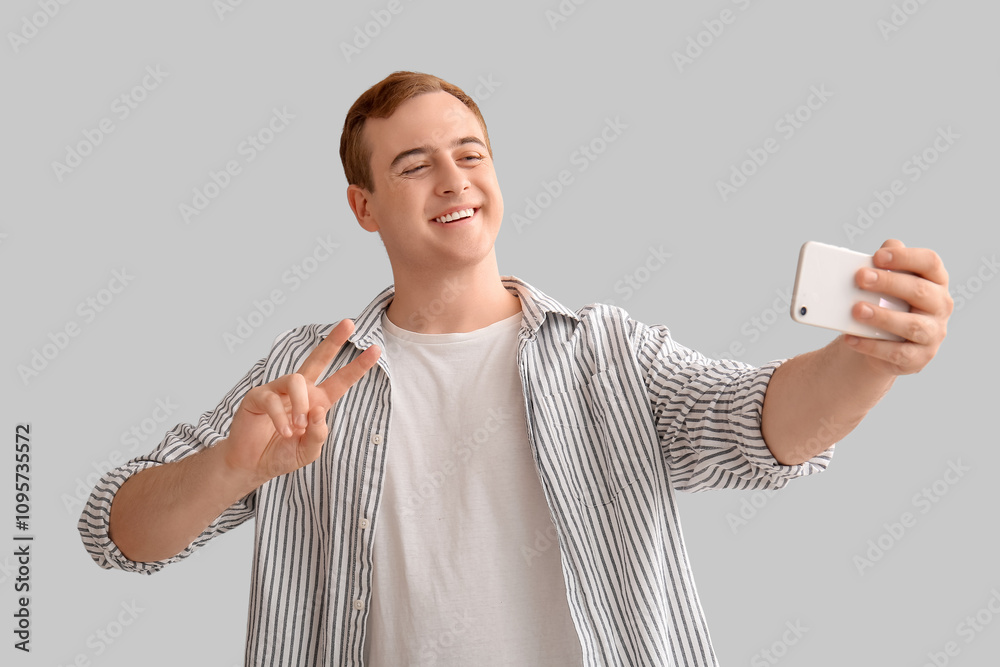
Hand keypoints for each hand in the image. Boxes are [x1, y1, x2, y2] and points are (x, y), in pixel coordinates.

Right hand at [221, 319, 380, 485]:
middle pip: (319, 359)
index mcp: (317, 401)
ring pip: (296, 380)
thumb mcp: (308, 451)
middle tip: (349, 323)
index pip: (341, 380)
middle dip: (334, 341)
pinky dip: (281, 418)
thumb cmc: (281, 455)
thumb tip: (319, 411)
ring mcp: (278, 390)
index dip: (358, 366)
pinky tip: (284, 432)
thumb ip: (318, 434)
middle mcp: (300, 391)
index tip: (376, 349)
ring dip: (300, 404)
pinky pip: (273, 398)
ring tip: (298, 427)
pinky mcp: (257, 396)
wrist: (252, 466)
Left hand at [846, 239, 952, 375]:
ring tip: (857, 310)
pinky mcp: (919, 358)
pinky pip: (897, 353)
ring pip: (912, 325)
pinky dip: (872, 346)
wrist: (882, 343)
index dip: (905, 257)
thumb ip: (887, 266)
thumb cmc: (887, 304)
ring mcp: (933, 334)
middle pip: (919, 291)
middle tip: (860, 278)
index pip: (929, 262)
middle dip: (889, 283)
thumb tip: (884, 248)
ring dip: (882, 317)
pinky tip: (851, 338)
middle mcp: (940, 306)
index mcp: (935, 281)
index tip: (878, 256)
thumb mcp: (887, 283)